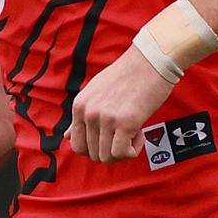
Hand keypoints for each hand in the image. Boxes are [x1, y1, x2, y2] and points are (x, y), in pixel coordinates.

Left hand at [67, 44, 174, 162]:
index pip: (77, 145)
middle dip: (111, 151)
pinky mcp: (125, 122)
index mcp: (80, 105)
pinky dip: (133, 150)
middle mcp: (89, 112)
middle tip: (125, 134)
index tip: (111, 139)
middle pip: (93, 154)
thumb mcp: (96, 91)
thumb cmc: (128, 74)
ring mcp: (105, 118)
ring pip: (107, 157)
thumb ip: (83, 114)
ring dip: (123, 151)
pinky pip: (122, 153)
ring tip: (133, 130)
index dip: (96, 149)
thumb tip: (67, 136)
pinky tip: (140, 133)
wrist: (151, 59)